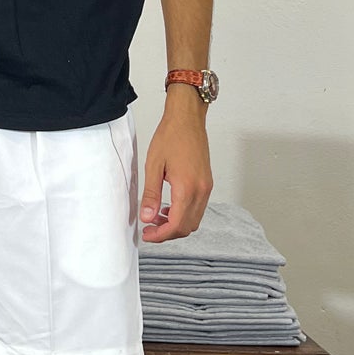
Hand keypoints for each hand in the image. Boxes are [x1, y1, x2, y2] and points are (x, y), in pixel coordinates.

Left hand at [139, 97, 211, 241]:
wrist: (187, 119)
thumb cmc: (171, 136)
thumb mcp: (153, 166)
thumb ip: (151, 195)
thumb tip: (147, 217)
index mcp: (187, 188)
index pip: (176, 225)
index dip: (161, 235)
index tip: (147, 235)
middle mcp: (201, 190)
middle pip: (187, 227)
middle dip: (168, 233)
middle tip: (149, 228)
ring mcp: (206, 187)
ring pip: (194, 220)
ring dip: (176, 224)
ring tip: (156, 217)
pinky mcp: (207, 183)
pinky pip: (198, 208)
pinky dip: (184, 214)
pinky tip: (169, 206)